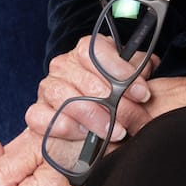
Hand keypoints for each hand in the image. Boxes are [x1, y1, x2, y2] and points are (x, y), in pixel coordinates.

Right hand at [23, 34, 157, 144]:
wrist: (85, 122)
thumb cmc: (108, 96)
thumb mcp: (126, 79)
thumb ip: (138, 68)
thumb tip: (150, 64)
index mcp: (84, 51)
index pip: (97, 52)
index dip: (121, 72)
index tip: (142, 93)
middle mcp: (63, 65)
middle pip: (86, 80)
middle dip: (114, 104)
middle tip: (133, 121)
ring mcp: (47, 88)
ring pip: (65, 97)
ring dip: (93, 117)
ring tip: (114, 132)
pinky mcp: (36, 112)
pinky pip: (41, 116)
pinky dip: (63, 126)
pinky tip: (82, 134)